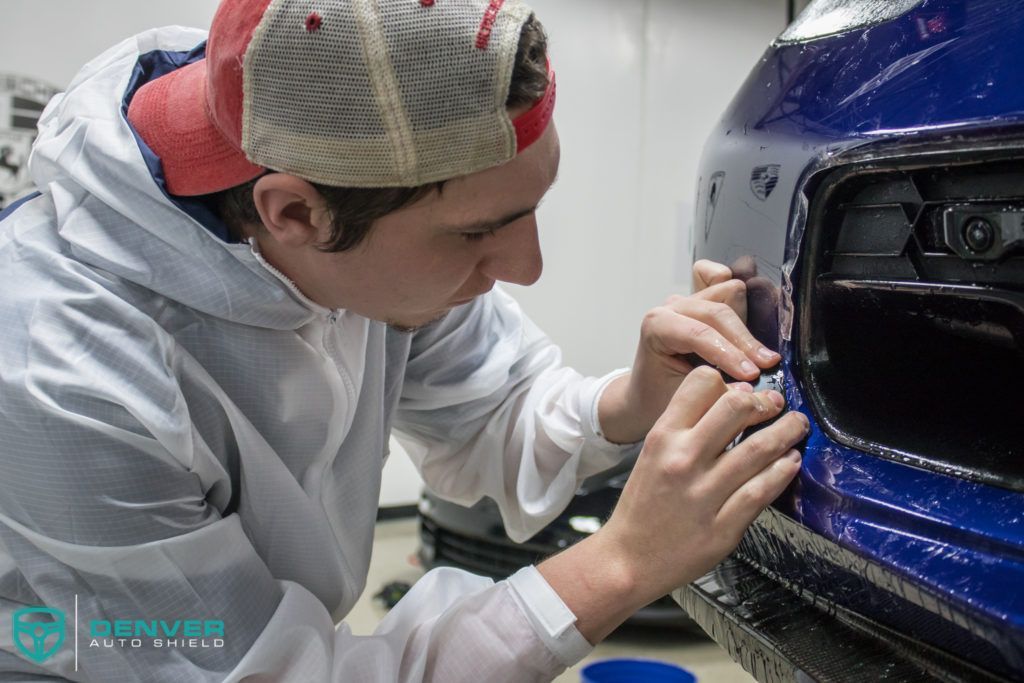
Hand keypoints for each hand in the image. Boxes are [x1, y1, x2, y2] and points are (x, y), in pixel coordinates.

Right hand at [538, 367, 807, 642]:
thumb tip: (732, 399)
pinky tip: (790, 462)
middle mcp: (683, 460)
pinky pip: (762, 491)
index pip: (701, 384)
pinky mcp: (724, 526)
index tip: (743, 388)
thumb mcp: (652, 454)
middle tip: (777, 403)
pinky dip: (782, 471)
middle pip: (735, 407)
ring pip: (758, 448)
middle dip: (764, 401)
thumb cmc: (642, 506)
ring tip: (797, 425)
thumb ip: (685, 428)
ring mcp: (705, 494)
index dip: (728, 381)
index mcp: (662, 438)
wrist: (628, 559)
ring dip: (786, 431)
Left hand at [599, 259, 780, 443]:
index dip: (729, 354)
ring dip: (746, 327)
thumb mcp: (683, 399)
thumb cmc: (661, 397)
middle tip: (764, 370)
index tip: (752, 375)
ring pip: (730, 292)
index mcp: (657, 325)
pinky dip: (740, 296)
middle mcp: (673, 306)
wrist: (648, 395)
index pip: (699, 333)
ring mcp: (691, 299)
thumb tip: (751, 387)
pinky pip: (725, 281)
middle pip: (719, 311)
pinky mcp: (706, 299)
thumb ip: (714, 389)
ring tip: (760, 358)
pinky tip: (752, 322)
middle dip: (743, 343)